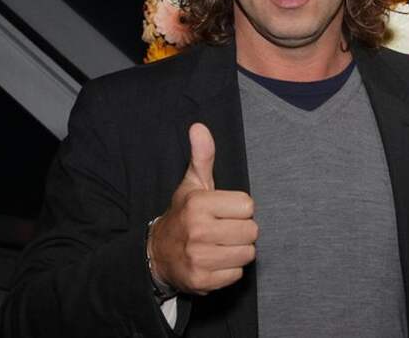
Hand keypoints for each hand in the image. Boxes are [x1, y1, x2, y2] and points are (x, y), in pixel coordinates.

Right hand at [147, 123, 257, 294]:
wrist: (157, 254)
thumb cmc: (183, 215)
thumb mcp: (192, 184)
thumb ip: (202, 156)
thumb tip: (199, 127)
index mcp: (199, 204)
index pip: (248, 206)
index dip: (239, 209)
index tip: (224, 211)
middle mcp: (197, 231)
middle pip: (251, 231)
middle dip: (241, 231)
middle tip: (224, 230)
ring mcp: (199, 257)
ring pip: (247, 254)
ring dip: (238, 251)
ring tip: (220, 245)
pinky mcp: (201, 281)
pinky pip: (237, 275)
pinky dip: (229, 270)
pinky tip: (215, 261)